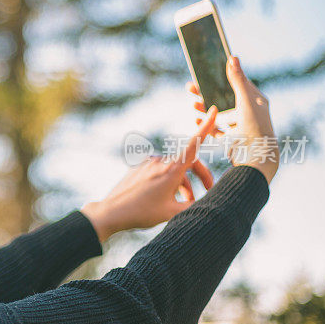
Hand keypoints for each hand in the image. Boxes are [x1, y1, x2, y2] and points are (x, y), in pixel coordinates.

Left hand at [81, 107, 218, 241]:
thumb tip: (206, 202)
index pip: (194, 144)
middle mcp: (160, 162)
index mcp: (171, 169)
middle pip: (188, 162)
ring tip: (184, 202)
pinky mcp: (139, 167)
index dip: (205, 127)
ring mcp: (148, 163)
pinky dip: (168, 181)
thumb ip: (193, 206)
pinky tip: (165, 197)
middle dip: (200, 176)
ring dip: (183, 183)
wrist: (111, 212)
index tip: (212, 110)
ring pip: (173, 169)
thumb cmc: (142, 213)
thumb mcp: (172, 213)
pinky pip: (159, 171)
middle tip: (208, 190)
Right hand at [186, 55, 277, 184]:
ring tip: (193, 105)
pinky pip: (216, 130)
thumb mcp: (245, 101)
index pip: (237, 84)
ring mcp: (240, 126)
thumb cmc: (254, 127)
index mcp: (256, 101)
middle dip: (208, 93)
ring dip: (205, 108)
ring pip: (219, 114)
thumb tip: (232, 58)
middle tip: (191, 87)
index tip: (207, 72)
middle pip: (224, 98)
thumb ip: (238, 80)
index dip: (222, 77)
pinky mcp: (232, 139)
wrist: (255, 158)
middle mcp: (249, 112)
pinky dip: (207, 125)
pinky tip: (197, 120)